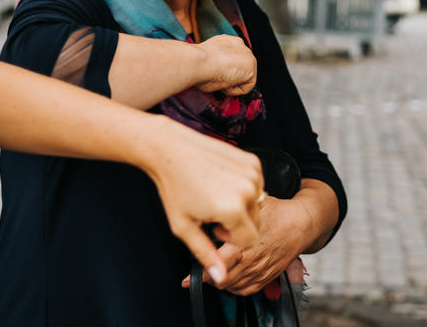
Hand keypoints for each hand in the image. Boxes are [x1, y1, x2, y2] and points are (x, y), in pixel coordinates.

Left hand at [142, 118, 262, 285]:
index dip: (229, 236)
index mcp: (232, 210)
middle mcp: (247, 191)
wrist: (170, 149)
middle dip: (236, 222)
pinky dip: (243, 186)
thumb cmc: (174, 186)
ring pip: (257, 204)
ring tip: (216, 193)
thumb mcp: (184, 227)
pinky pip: (256, 185)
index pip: (248, 241)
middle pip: (254, 223)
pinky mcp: (253, 161)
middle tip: (212, 208)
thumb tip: (220, 278)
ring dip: (240, 204)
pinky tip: (222, 181)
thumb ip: (206, 254)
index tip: (213, 225)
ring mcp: (252, 174)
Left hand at [181, 196, 309, 294]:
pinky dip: (235, 288)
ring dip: (221, 282)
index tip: (187, 278)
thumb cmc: (276, 212)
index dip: (202, 272)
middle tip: (197, 273)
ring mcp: (261, 271)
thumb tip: (211, 228)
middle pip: (224, 279)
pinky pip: (248, 289)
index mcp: (246, 244)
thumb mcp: (249, 207)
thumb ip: (230, 218)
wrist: (301, 223)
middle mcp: (253, 261)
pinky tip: (229, 277)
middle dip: (209, 277)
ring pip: (234, 286)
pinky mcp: (268, 276)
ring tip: (211, 273)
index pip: (218, 264)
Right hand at [193, 35, 256, 95]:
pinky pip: (246, 87)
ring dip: (231, 83)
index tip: (214, 75)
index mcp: (228, 41)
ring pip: (244, 78)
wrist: (198, 62)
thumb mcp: (207, 58)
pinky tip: (224, 84)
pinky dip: (234, 91)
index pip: (232, 58)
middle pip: (240, 67)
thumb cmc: (196, 62)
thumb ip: (217, 63)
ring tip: (218, 80)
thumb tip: (215, 73)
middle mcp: (240, 45)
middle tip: (216, 80)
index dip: (224, 70)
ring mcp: (247, 56)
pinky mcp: (251, 69)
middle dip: (230, 77)